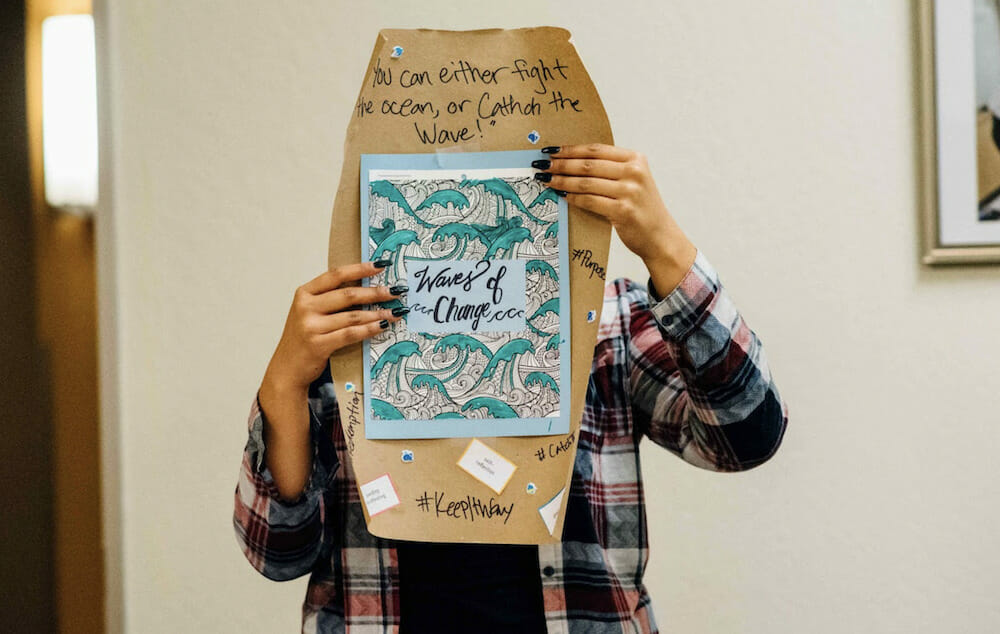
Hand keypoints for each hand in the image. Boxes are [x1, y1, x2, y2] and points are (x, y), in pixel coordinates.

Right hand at [262, 261, 407, 396]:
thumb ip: (331, 299)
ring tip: (395, 312)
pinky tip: (383, 326)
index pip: (336, 275)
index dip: (360, 269)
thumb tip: (367, 288)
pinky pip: (350, 334)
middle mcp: (305, 307)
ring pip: (352, 316)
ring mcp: (311, 326)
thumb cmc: (304, 337)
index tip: (381, 266)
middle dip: (375, 293)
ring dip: (377, 313)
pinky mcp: (318, 344)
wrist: (287, 368)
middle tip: (395, 292)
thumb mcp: (311, 312)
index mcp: (304, 293)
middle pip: (347, 294)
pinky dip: (369, 329)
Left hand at [533, 144, 697, 294]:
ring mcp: (630, 192)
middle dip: (561, 164)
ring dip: (562, 181)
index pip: (596, 150)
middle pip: (588, 164)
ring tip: (546, 180)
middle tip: (541, 165)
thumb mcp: (632, 181)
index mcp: (636, 159)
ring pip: (586, 183)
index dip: (570, 149)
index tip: (550, 150)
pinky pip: (589, 201)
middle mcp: (634, 172)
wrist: (660, 236)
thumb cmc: (641, 209)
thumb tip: (571, 162)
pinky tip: (561, 195)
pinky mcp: (623, 211)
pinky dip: (573, 198)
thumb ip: (610, 169)